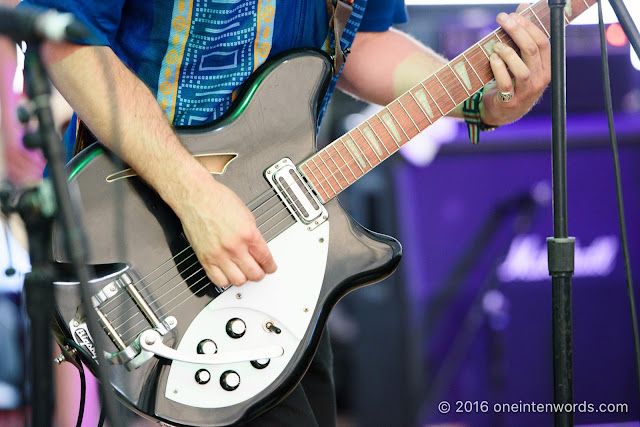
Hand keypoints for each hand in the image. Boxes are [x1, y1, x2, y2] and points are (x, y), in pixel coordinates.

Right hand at [178, 177, 276, 286]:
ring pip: (238, 281)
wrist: (196, 196)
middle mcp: (234, 246)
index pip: (266, 259)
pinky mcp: (205, 259)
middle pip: (254, 274)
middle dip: (260, 274)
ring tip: (243, 272)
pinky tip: (228, 273)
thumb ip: (253, 235)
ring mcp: (219, 254)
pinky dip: (225, 280)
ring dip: (243, 278)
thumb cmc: (217, 200)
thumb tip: (259, 249)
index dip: (270, 266)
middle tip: (259, 271)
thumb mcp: (246, 214)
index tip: (270, 267)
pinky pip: (218, 281)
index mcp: (248, 234)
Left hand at [481, 4, 550, 126]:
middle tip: (503, 20)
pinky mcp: (510, 102)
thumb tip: (523, 6)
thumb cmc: (511, 80)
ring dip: (508, 53)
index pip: (543, 42)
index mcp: (546, 67)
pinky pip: (505, 83)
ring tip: (496, 44)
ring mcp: (526, 92)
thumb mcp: (519, 58)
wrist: (502, 112)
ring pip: (522, 69)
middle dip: (517, 31)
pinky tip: (492, 58)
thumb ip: (522, 35)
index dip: (528, 25)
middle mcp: (540, 80)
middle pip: (533, 51)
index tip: (513, 14)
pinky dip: (498, 68)